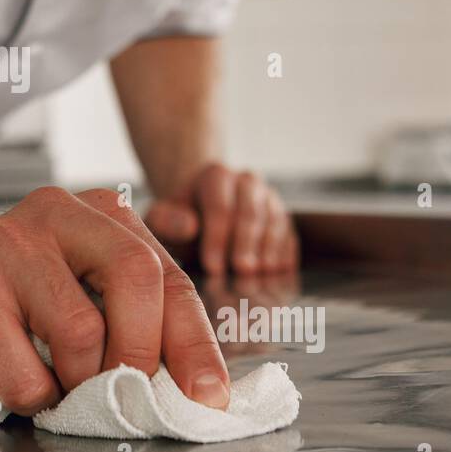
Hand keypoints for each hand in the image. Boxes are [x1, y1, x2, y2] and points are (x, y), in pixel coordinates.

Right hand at [0, 186, 230, 414]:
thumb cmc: (2, 309)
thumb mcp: (78, 293)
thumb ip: (132, 318)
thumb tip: (195, 385)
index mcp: (93, 211)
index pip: (167, 275)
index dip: (193, 342)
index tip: (207, 395)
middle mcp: (51, 213)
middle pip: (137, 280)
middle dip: (142, 355)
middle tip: (126, 396)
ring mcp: (4, 248)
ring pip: (83, 333)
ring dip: (75, 383)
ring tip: (52, 383)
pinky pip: (27, 372)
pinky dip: (29, 397)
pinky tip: (8, 379)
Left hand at [145, 163, 298, 276]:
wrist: (199, 216)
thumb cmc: (177, 222)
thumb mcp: (160, 220)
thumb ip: (166, 221)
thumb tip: (190, 227)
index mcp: (216, 175)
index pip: (219, 206)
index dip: (217, 238)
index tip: (212, 266)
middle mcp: (247, 180)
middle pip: (250, 212)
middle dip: (246, 245)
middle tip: (242, 271)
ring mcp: (269, 198)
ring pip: (274, 222)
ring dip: (268, 251)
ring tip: (260, 276)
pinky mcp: (283, 217)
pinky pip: (290, 234)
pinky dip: (285, 255)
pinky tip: (278, 273)